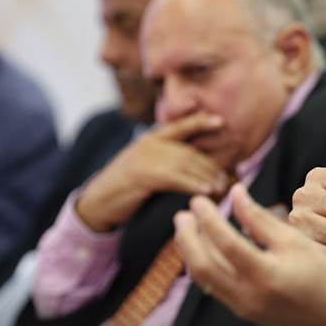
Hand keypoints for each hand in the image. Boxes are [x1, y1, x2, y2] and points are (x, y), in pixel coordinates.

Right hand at [76, 112, 229, 231]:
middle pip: (190, 150)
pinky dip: (193, 184)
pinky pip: (174, 177)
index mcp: (150, 139)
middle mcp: (149, 144)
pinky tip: (206, 191)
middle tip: (229, 177)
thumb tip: (198, 168)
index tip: (222, 121)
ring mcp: (144, 158)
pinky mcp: (141, 175)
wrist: (96, 204)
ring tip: (222, 187)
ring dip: (207, 176)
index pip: (180, 126)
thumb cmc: (125, 189)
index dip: (201, 121)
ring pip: (185, 163)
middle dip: (212, 163)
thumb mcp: (145, 167)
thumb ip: (166, 161)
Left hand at [174, 184, 325, 325]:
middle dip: (187, 238)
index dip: (209, 219)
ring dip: (191, 251)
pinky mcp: (241, 311)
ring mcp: (242, 307)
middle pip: (203, 266)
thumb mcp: (296, 241)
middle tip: (183, 214)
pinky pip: (213, 286)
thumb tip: (235, 194)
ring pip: (203, 278)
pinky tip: (204, 246)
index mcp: (265, 275)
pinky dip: (204, 263)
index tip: (199, 200)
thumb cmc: (321, 274)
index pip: (226, 244)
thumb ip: (261, 219)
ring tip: (187, 227)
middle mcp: (248, 295)